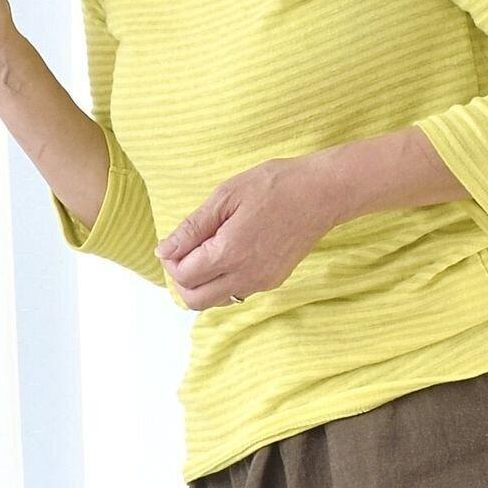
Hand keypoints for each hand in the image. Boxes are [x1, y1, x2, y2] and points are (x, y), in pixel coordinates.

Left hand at [159, 157, 339, 309]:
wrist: (324, 192)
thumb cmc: (275, 186)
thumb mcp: (226, 196)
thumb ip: (192, 228)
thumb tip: (164, 250)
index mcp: (229, 253)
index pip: (183, 276)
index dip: (171, 260)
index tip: (175, 242)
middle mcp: (245, 276)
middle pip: (195, 300)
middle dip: (183, 278)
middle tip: (187, 251)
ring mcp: (262, 282)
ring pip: (216, 301)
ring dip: (203, 283)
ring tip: (209, 251)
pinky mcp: (274, 281)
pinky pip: (237, 292)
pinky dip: (224, 281)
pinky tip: (230, 254)